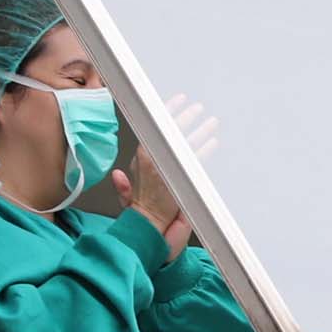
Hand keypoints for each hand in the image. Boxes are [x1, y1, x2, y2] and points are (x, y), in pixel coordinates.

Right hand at [111, 99, 208, 254]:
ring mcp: (167, 170)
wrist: (145, 229)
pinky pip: (195, 161)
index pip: (153, 132)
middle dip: (185, 118)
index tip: (176, 102)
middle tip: (197, 108)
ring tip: (211, 122)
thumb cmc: (139, 214)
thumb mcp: (128, 197)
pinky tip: (212, 143)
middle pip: (170, 133)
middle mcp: (152, 162)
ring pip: (185, 145)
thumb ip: (124, 186)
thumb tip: (118, 175)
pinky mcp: (180, 179)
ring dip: (200, 132)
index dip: (164, 115)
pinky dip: (204, 151)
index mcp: (141, 161)